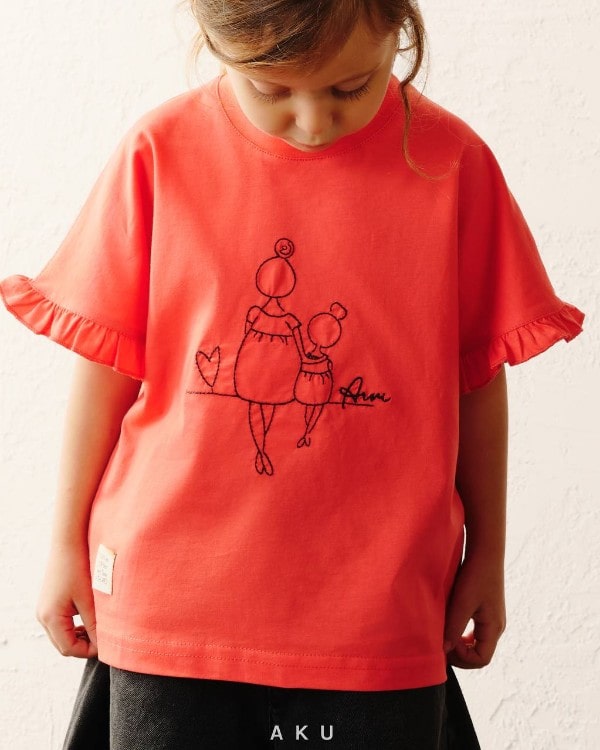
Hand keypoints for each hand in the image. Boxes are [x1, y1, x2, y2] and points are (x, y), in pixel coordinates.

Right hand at [36, 540, 97, 657]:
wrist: (69, 541)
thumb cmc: (79, 567)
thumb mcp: (90, 599)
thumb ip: (95, 625)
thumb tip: (102, 646)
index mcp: (51, 617)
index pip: (68, 649)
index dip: (89, 651)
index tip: (106, 646)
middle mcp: (42, 616)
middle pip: (63, 644)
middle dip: (83, 645)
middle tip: (104, 639)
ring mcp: (43, 609)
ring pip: (61, 634)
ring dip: (79, 636)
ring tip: (98, 629)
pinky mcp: (48, 601)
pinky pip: (59, 623)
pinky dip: (73, 626)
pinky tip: (89, 618)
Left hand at [443, 553, 505, 668]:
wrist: (485, 552)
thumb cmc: (475, 576)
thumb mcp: (462, 603)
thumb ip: (453, 628)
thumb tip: (444, 650)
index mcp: (494, 628)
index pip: (481, 659)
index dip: (462, 657)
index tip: (446, 643)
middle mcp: (496, 626)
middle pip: (479, 654)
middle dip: (460, 654)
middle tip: (441, 644)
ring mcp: (492, 619)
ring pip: (477, 643)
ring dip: (460, 645)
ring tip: (444, 635)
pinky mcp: (486, 610)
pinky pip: (475, 632)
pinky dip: (462, 634)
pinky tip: (450, 624)